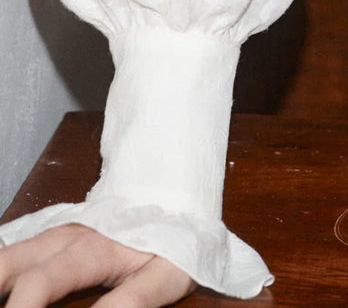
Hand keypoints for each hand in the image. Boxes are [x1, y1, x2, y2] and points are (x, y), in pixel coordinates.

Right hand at [0, 224, 192, 306]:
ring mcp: (57, 234)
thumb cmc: (174, 239)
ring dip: (0, 278)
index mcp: (91, 248)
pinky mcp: (55, 237)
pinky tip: (7, 287)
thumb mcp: (164, 275)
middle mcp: (65, 236)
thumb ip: (131, 302)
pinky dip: (8, 271)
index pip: (39, 282)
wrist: (181, 197)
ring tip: (1, 299)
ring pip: (10, 252)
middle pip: (9, 261)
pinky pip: (19, 249)